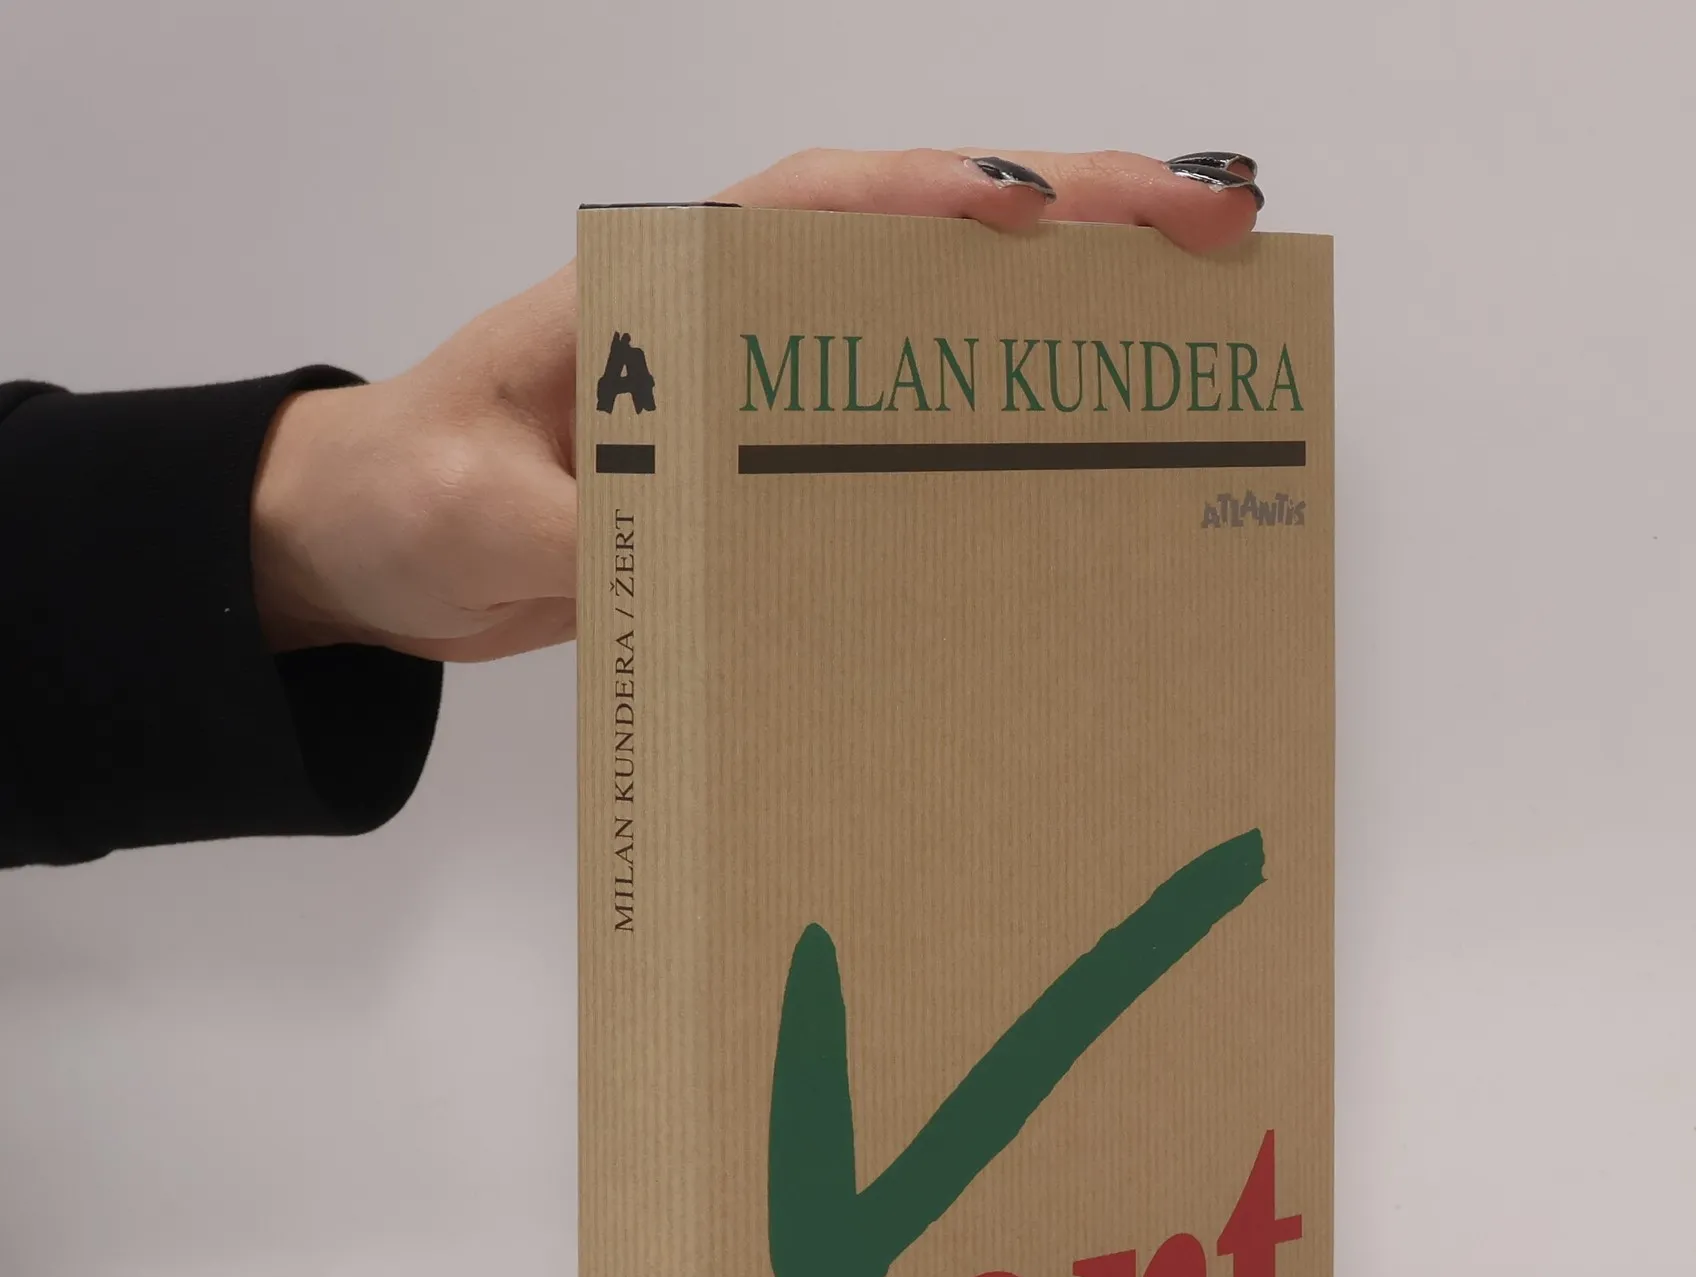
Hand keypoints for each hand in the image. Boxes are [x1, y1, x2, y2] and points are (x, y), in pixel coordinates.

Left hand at [251, 146, 1262, 662]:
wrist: (375, 541)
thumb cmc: (410, 490)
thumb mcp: (483, 511)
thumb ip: (588, 532)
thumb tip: (696, 556)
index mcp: (664, 285)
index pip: (825, 210)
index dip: (943, 200)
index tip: (1048, 211)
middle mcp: (735, 313)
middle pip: (922, 240)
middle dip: (1072, 220)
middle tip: (1217, 224)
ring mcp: (764, 382)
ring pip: (934, 317)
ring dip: (1061, 309)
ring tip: (1195, 309)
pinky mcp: (768, 458)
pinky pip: (901, 419)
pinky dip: (989, 416)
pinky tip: (1069, 446)